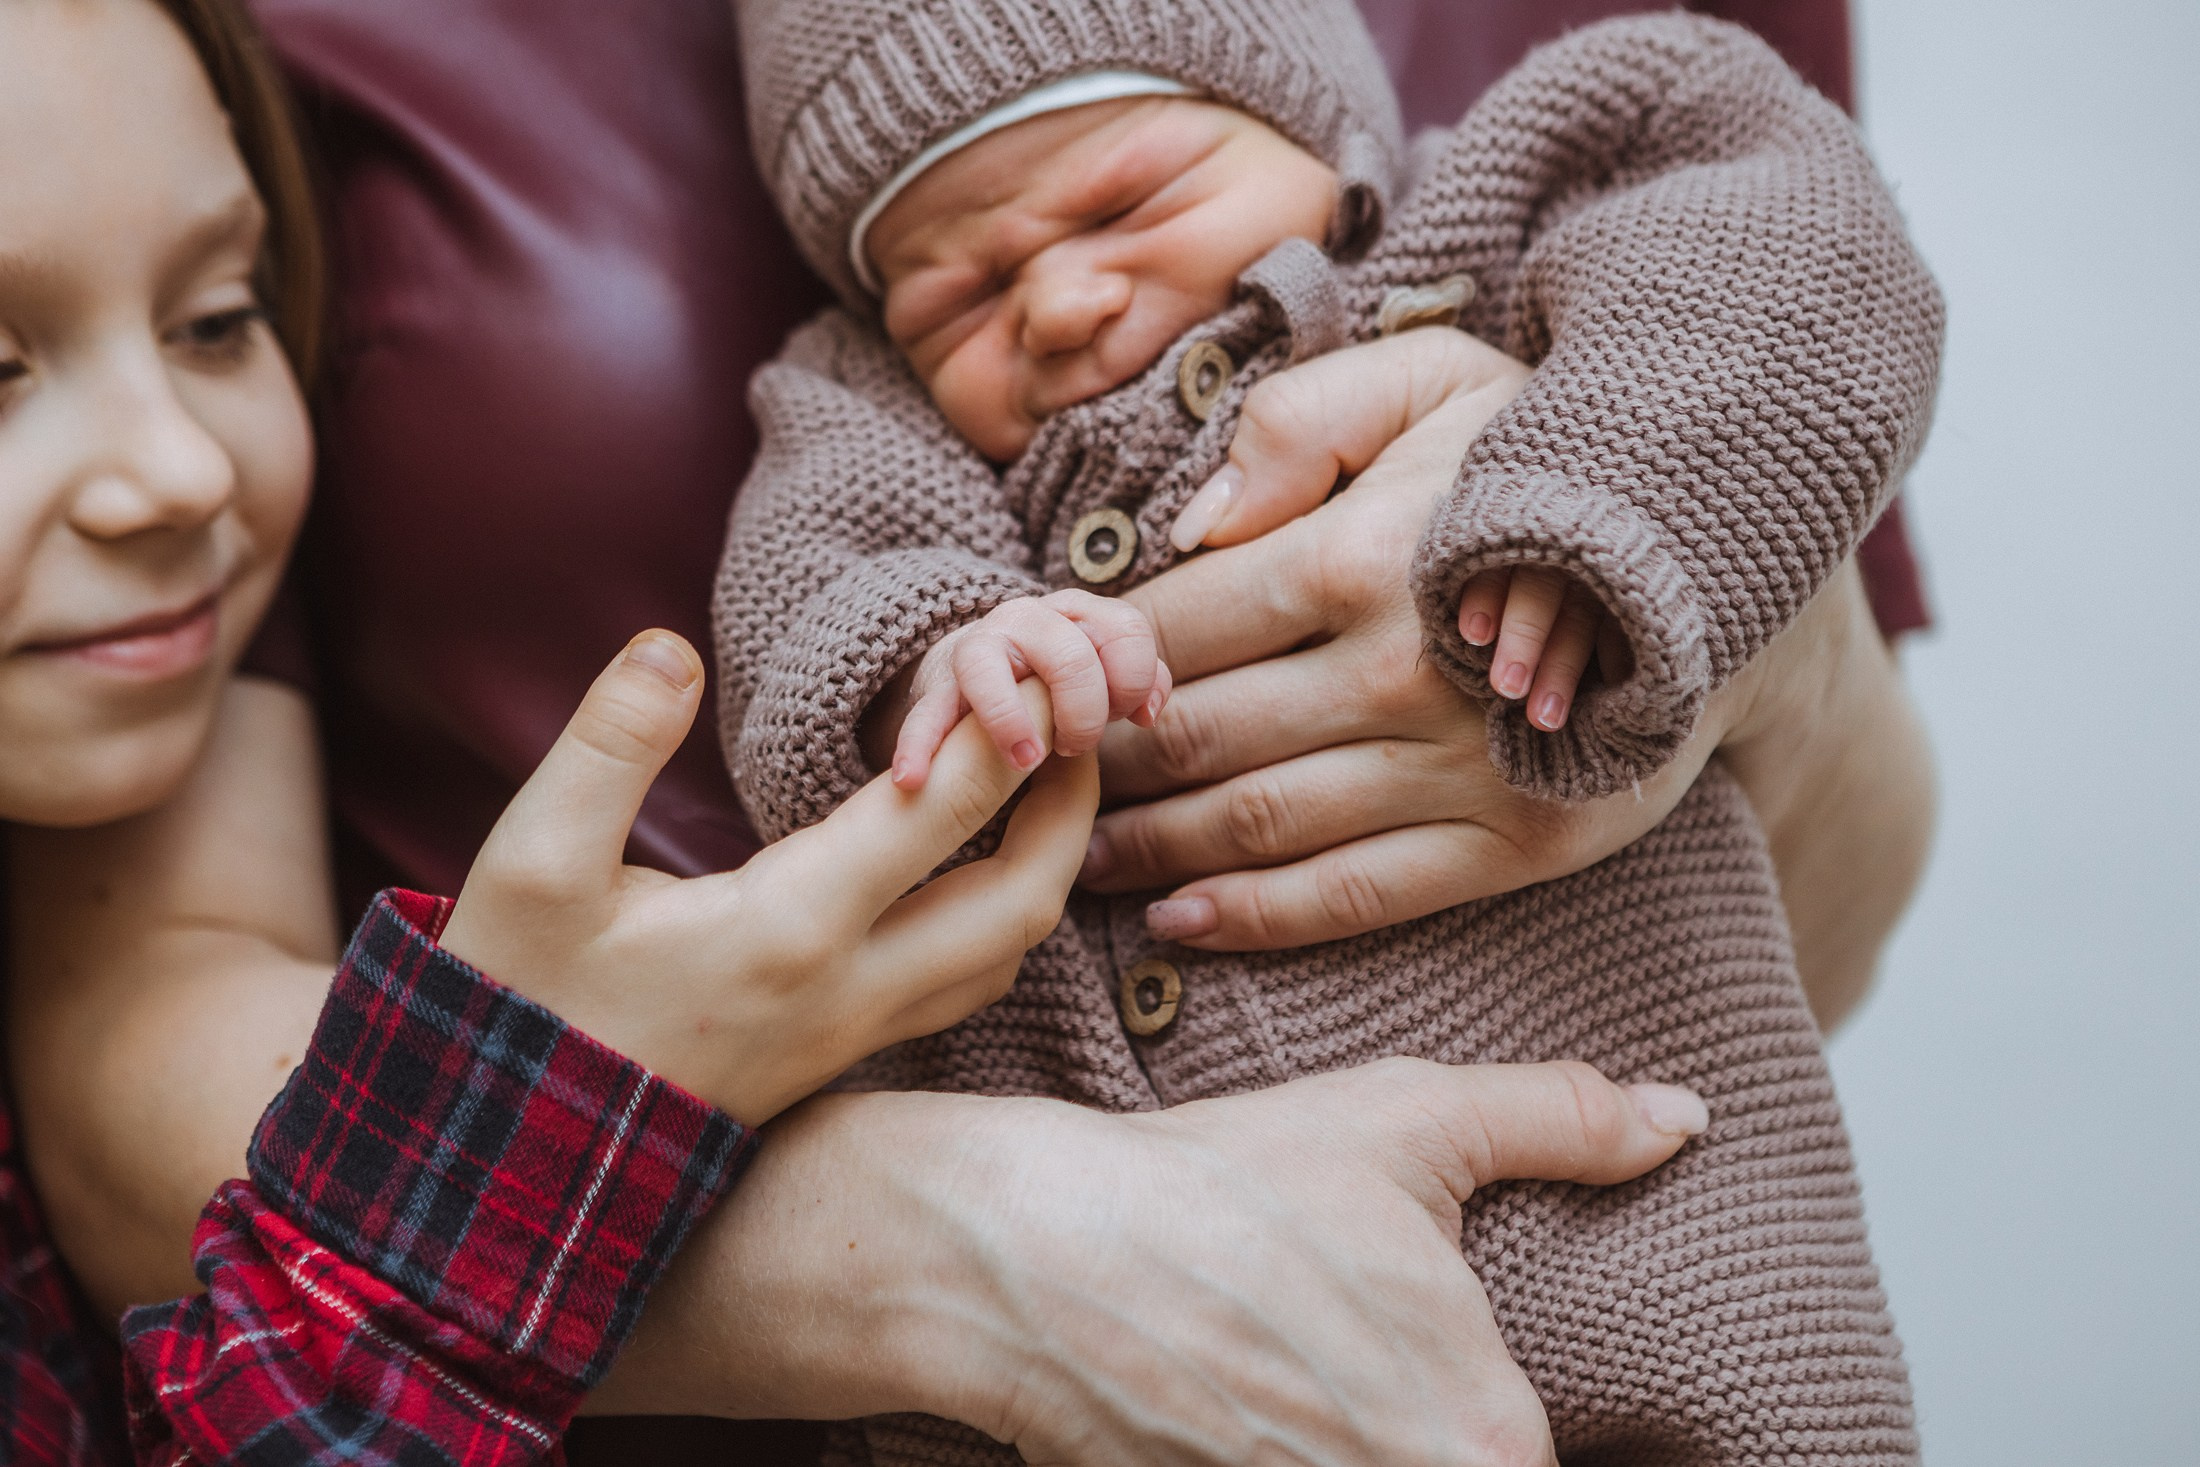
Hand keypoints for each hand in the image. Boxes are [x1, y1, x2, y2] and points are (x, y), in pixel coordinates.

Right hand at [440, 630, 1093, 1123]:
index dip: (1009, 730)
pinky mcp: (843, 1057)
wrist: (505, 1159)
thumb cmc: (520, 1003)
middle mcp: (849, 989)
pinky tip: (982, 872)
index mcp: (788, 929)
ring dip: (1048, 868)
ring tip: (1053, 785)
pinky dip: (1004, 920)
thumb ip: (607, 745)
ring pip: (1003, 955)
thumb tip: (671, 648)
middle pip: (1019, 901)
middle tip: (1091, 726)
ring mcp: (855, 1035)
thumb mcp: (534, 865)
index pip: (938, 812)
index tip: (1045, 663)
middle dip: (1072, 809)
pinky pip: (966, 986)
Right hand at [595, 1055, 1708, 1466]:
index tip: (1480, 1383)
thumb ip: (1565, 1119)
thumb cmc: (1222, 1186)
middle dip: (1451, 1432)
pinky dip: (1296, 1454)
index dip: (1520, 1425)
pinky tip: (1271, 1405)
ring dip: (1376, 1441)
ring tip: (1332, 1374)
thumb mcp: (1405, 1121)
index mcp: (1485, 1438)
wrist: (1027, 1255)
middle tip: (1387, 1360)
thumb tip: (1686, 1119)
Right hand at [893, 589, 1168, 788]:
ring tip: (1025, 760)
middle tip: (1075, 747)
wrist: (981, 667)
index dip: (1134, 680)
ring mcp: (976, 648)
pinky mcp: (937, 688)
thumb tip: (1147, 712)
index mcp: (1078, 612)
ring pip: (988, 670)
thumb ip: (1136, 682)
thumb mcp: (1103, 671)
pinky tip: (913, 780)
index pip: (1125, 629)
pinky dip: (918, 746)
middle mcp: (1027, 619)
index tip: (1128, 717)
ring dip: (1010, 720)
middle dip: (1083, 713)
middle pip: (1069, 656)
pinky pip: (926, 715)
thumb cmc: (1057, 679)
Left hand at [1086, 328, 1747, 947]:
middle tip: (1037, 783)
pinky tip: (1177, 921)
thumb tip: (1190, 526)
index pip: (1180, 629)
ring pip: (1263, 826)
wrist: (1721, 554)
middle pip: (1203, 737)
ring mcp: (1465, 772)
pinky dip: (1257, 917)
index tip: (1046, 683)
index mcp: (1364, 556)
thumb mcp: (1431, 379)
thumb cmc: (1545, 457)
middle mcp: (1403, 676)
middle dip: (1105, 770)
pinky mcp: (1519, 844)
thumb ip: (1299, 423)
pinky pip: (1359, 896)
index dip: (1097, 664)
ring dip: (1153, 852)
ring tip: (1076, 859)